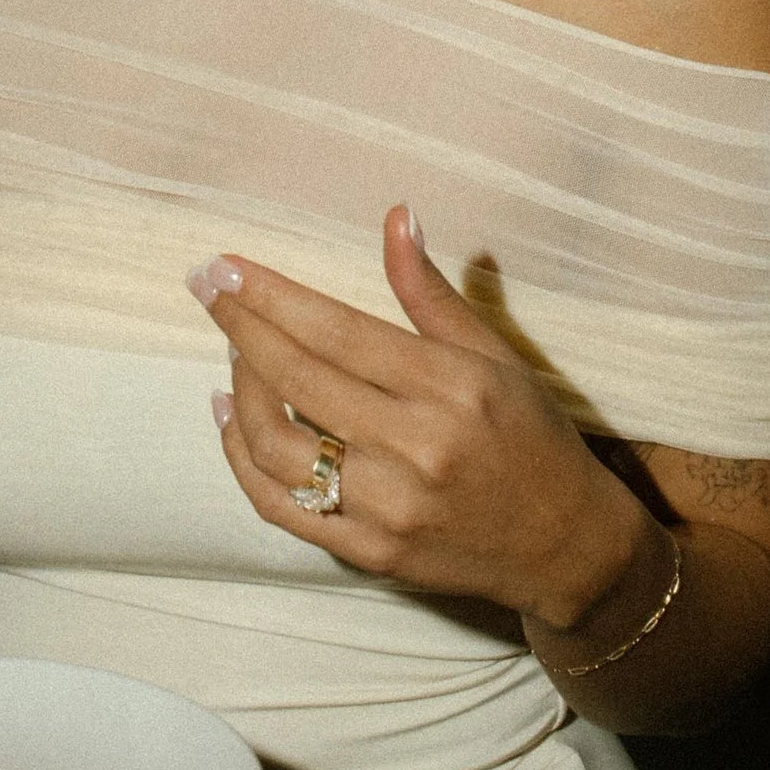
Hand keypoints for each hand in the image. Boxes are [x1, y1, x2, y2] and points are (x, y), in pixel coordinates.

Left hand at [192, 208, 642, 630]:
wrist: (564, 545)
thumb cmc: (531, 435)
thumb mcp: (494, 353)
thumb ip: (430, 292)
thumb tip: (394, 217)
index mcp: (449, 386)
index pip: (336, 331)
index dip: (271, 296)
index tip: (225, 267)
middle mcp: (415, 447)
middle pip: (298, 379)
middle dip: (240, 327)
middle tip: (205, 288)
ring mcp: (388, 508)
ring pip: (278, 446)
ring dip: (242, 391)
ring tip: (234, 351)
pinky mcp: (369, 553)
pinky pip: (282, 507)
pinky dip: (243, 460)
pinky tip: (232, 418)